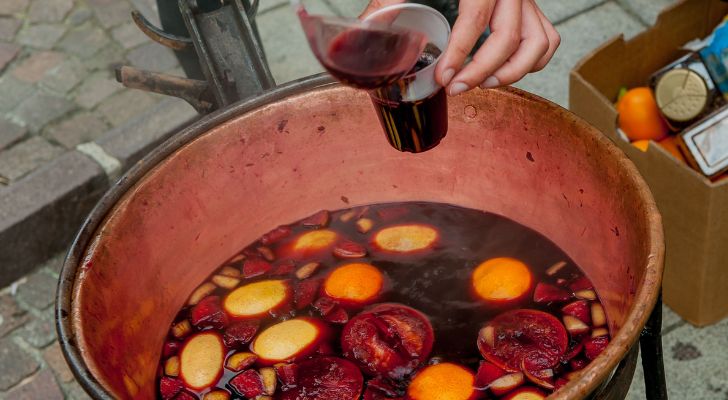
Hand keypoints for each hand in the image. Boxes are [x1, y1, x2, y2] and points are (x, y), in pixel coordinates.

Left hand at [361, 0, 559, 95]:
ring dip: (512, 71)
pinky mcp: (530, 9)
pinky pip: (546, 40)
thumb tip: (357, 41)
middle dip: (481, 71)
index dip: (460, 53)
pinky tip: (501, 73)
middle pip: (510, 37)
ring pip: (537, 43)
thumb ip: (385, 6)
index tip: (444, 78)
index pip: (476, 18)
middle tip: (456, 88)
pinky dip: (531, 63)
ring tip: (483, 84)